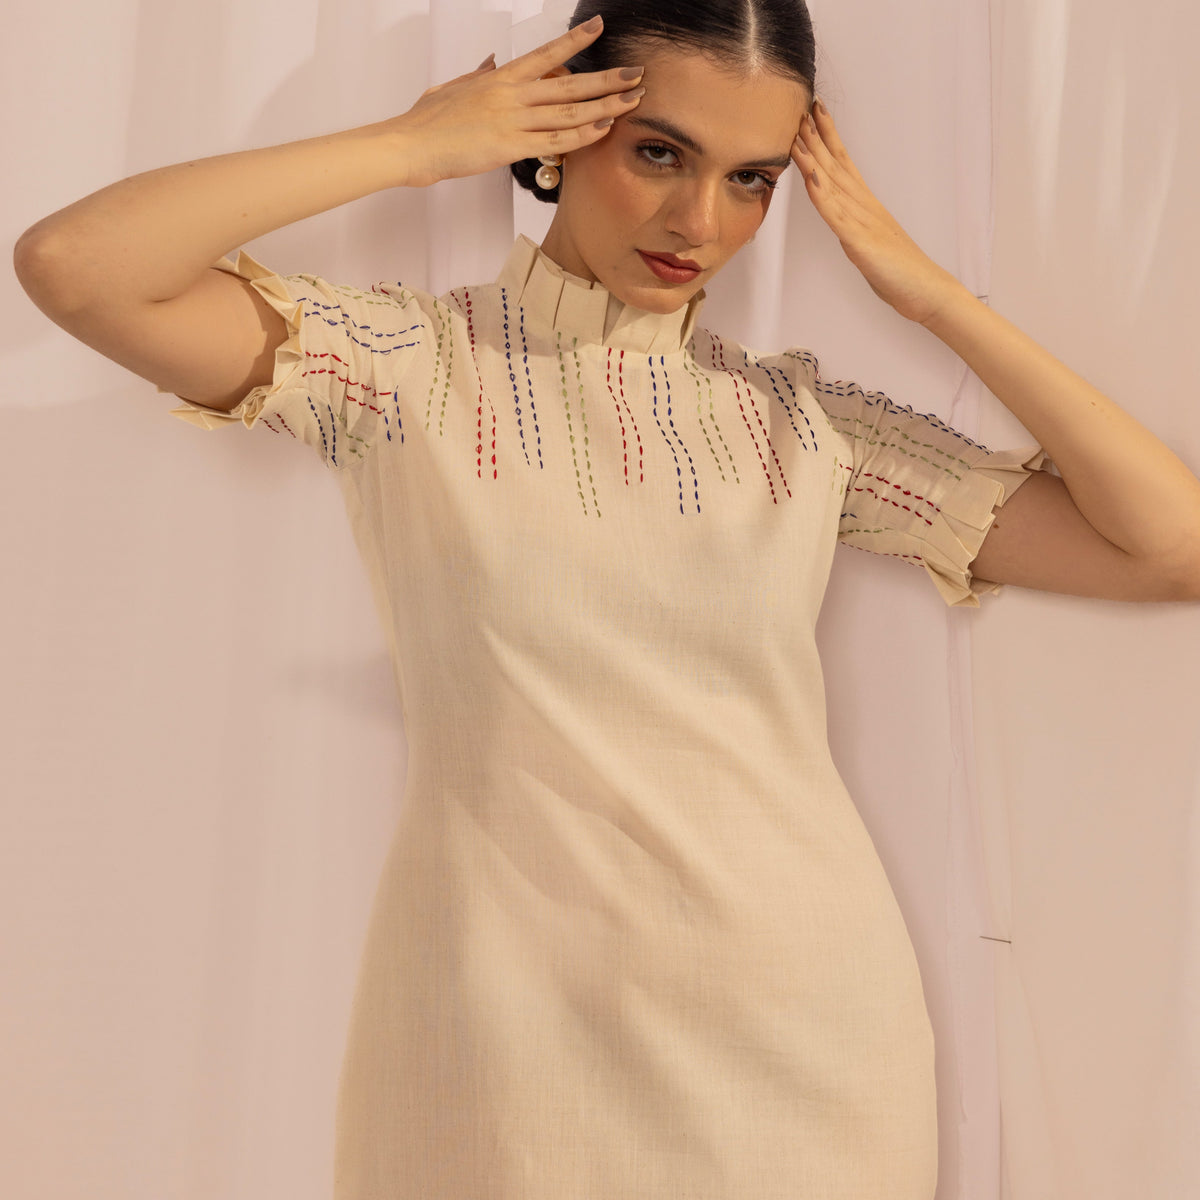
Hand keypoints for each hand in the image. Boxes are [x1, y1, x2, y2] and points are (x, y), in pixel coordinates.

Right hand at [390, 17, 643, 187]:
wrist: (411, 144)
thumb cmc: (428, 119)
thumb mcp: (454, 87)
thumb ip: (478, 74)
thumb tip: (492, 61)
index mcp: (500, 77)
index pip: (546, 54)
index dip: (575, 40)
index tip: (599, 28)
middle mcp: (512, 95)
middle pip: (570, 84)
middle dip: (607, 78)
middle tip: (636, 73)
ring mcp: (514, 121)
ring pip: (570, 112)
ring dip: (605, 106)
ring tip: (633, 100)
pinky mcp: (511, 147)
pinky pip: (556, 141)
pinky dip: (582, 135)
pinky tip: (604, 128)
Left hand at [791, 99, 963, 325]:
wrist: (925, 291)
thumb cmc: (899, 271)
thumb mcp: (870, 243)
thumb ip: (854, 227)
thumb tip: (839, 217)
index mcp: (866, 206)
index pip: (844, 164)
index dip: (828, 137)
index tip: (815, 112)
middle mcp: (865, 207)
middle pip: (837, 166)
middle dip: (817, 137)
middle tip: (802, 107)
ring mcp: (863, 223)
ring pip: (834, 184)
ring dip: (815, 158)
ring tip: (799, 133)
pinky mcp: (861, 243)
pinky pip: (837, 217)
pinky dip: (822, 196)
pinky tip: (811, 178)